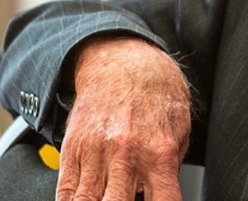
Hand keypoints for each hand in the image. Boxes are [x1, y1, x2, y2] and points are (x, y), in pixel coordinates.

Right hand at [56, 36, 190, 200]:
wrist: (122, 61)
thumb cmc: (156, 92)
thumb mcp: (181, 128)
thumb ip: (171, 166)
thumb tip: (163, 193)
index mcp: (159, 153)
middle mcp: (126, 156)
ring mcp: (95, 154)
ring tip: (106, 199)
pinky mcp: (72, 150)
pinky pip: (66, 191)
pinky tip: (84, 200)